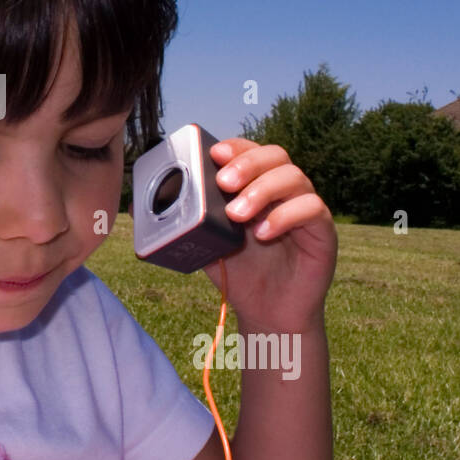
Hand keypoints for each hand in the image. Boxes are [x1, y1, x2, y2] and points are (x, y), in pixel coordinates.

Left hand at [200, 138, 337, 332]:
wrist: (267, 312)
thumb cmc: (238, 271)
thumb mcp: (204, 242)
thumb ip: (183, 220)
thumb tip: (136, 204)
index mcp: (256, 185)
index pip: (252, 151)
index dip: (236, 148)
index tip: (214, 154)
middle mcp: (283, 191)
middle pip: (276, 155)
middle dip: (247, 163)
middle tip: (223, 183)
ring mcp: (304, 208)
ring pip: (295, 177)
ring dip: (262, 190)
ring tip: (236, 215)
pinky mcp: (322, 231)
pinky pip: (313, 208)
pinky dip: (286, 215)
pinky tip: (263, 232)